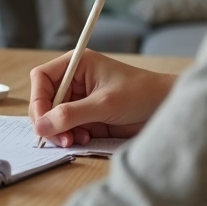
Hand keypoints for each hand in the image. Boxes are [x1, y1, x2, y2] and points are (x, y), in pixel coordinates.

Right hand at [29, 49, 175, 146]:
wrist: (168, 108)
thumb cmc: (141, 94)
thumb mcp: (104, 104)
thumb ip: (71, 115)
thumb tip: (41, 127)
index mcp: (76, 65)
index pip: (42, 78)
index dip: (38, 99)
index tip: (42, 121)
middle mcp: (74, 81)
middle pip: (45, 101)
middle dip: (49, 120)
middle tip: (59, 138)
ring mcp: (80, 100)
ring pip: (55, 117)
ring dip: (61, 131)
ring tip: (75, 140)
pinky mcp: (88, 117)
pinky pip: (68, 127)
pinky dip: (72, 136)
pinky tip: (84, 140)